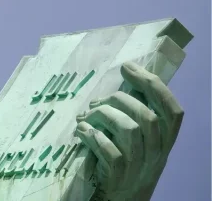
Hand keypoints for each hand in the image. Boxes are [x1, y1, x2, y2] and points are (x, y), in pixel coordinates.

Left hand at [74, 61, 183, 200]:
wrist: (117, 199)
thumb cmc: (121, 161)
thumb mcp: (135, 139)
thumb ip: (131, 115)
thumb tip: (115, 83)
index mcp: (164, 141)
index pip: (173, 111)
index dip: (153, 85)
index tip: (128, 67)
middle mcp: (157, 155)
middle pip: (147, 116)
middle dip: (118, 99)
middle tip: (96, 103)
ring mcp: (139, 168)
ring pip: (129, 130)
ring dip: (102, 116)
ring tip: (85, 118)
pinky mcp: (118, 179)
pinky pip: (111, 153)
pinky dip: (94, 137)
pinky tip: (82, 132)